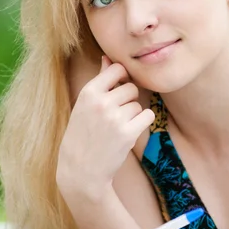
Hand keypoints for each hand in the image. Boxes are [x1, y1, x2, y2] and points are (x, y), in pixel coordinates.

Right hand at [57, 55, 154, 199]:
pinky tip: (129, 132)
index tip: (118, 91)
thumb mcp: (83, 105)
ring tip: (117, 128)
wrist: (81, 170)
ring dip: (133, 114)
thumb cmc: (82, 135)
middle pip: (131, 87)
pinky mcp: (128, 133)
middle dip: (128, 100)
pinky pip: (148, 116)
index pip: (116, 69)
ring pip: (138, 104)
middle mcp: (101, 102)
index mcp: (88, 92)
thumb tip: (108, 58)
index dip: (122, 79)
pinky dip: (142, 123)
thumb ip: (99, 81)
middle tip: (116, 115)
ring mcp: (115, 118)